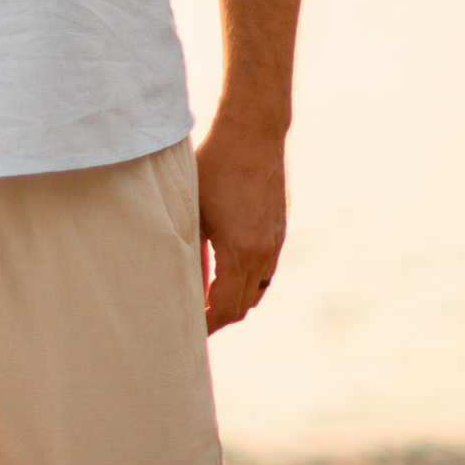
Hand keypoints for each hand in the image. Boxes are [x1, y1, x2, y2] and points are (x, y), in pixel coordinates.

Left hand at [194, 111, 285, 334]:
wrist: (253, 132)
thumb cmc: (214, 165)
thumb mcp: (193, 210)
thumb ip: (191, 252)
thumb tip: (185, 286)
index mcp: (240, 251)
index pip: (224, 308)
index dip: (206, 325)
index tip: (187, 332)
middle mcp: (263, 252)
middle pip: (242, 305)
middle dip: (218, 318)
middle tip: (192, 322)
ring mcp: (275, 242)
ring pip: (256, 289)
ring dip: (234, 300)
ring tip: (205, 301)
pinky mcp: (279, 229)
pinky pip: (265, 270)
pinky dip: (246, 281)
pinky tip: (225, 274)